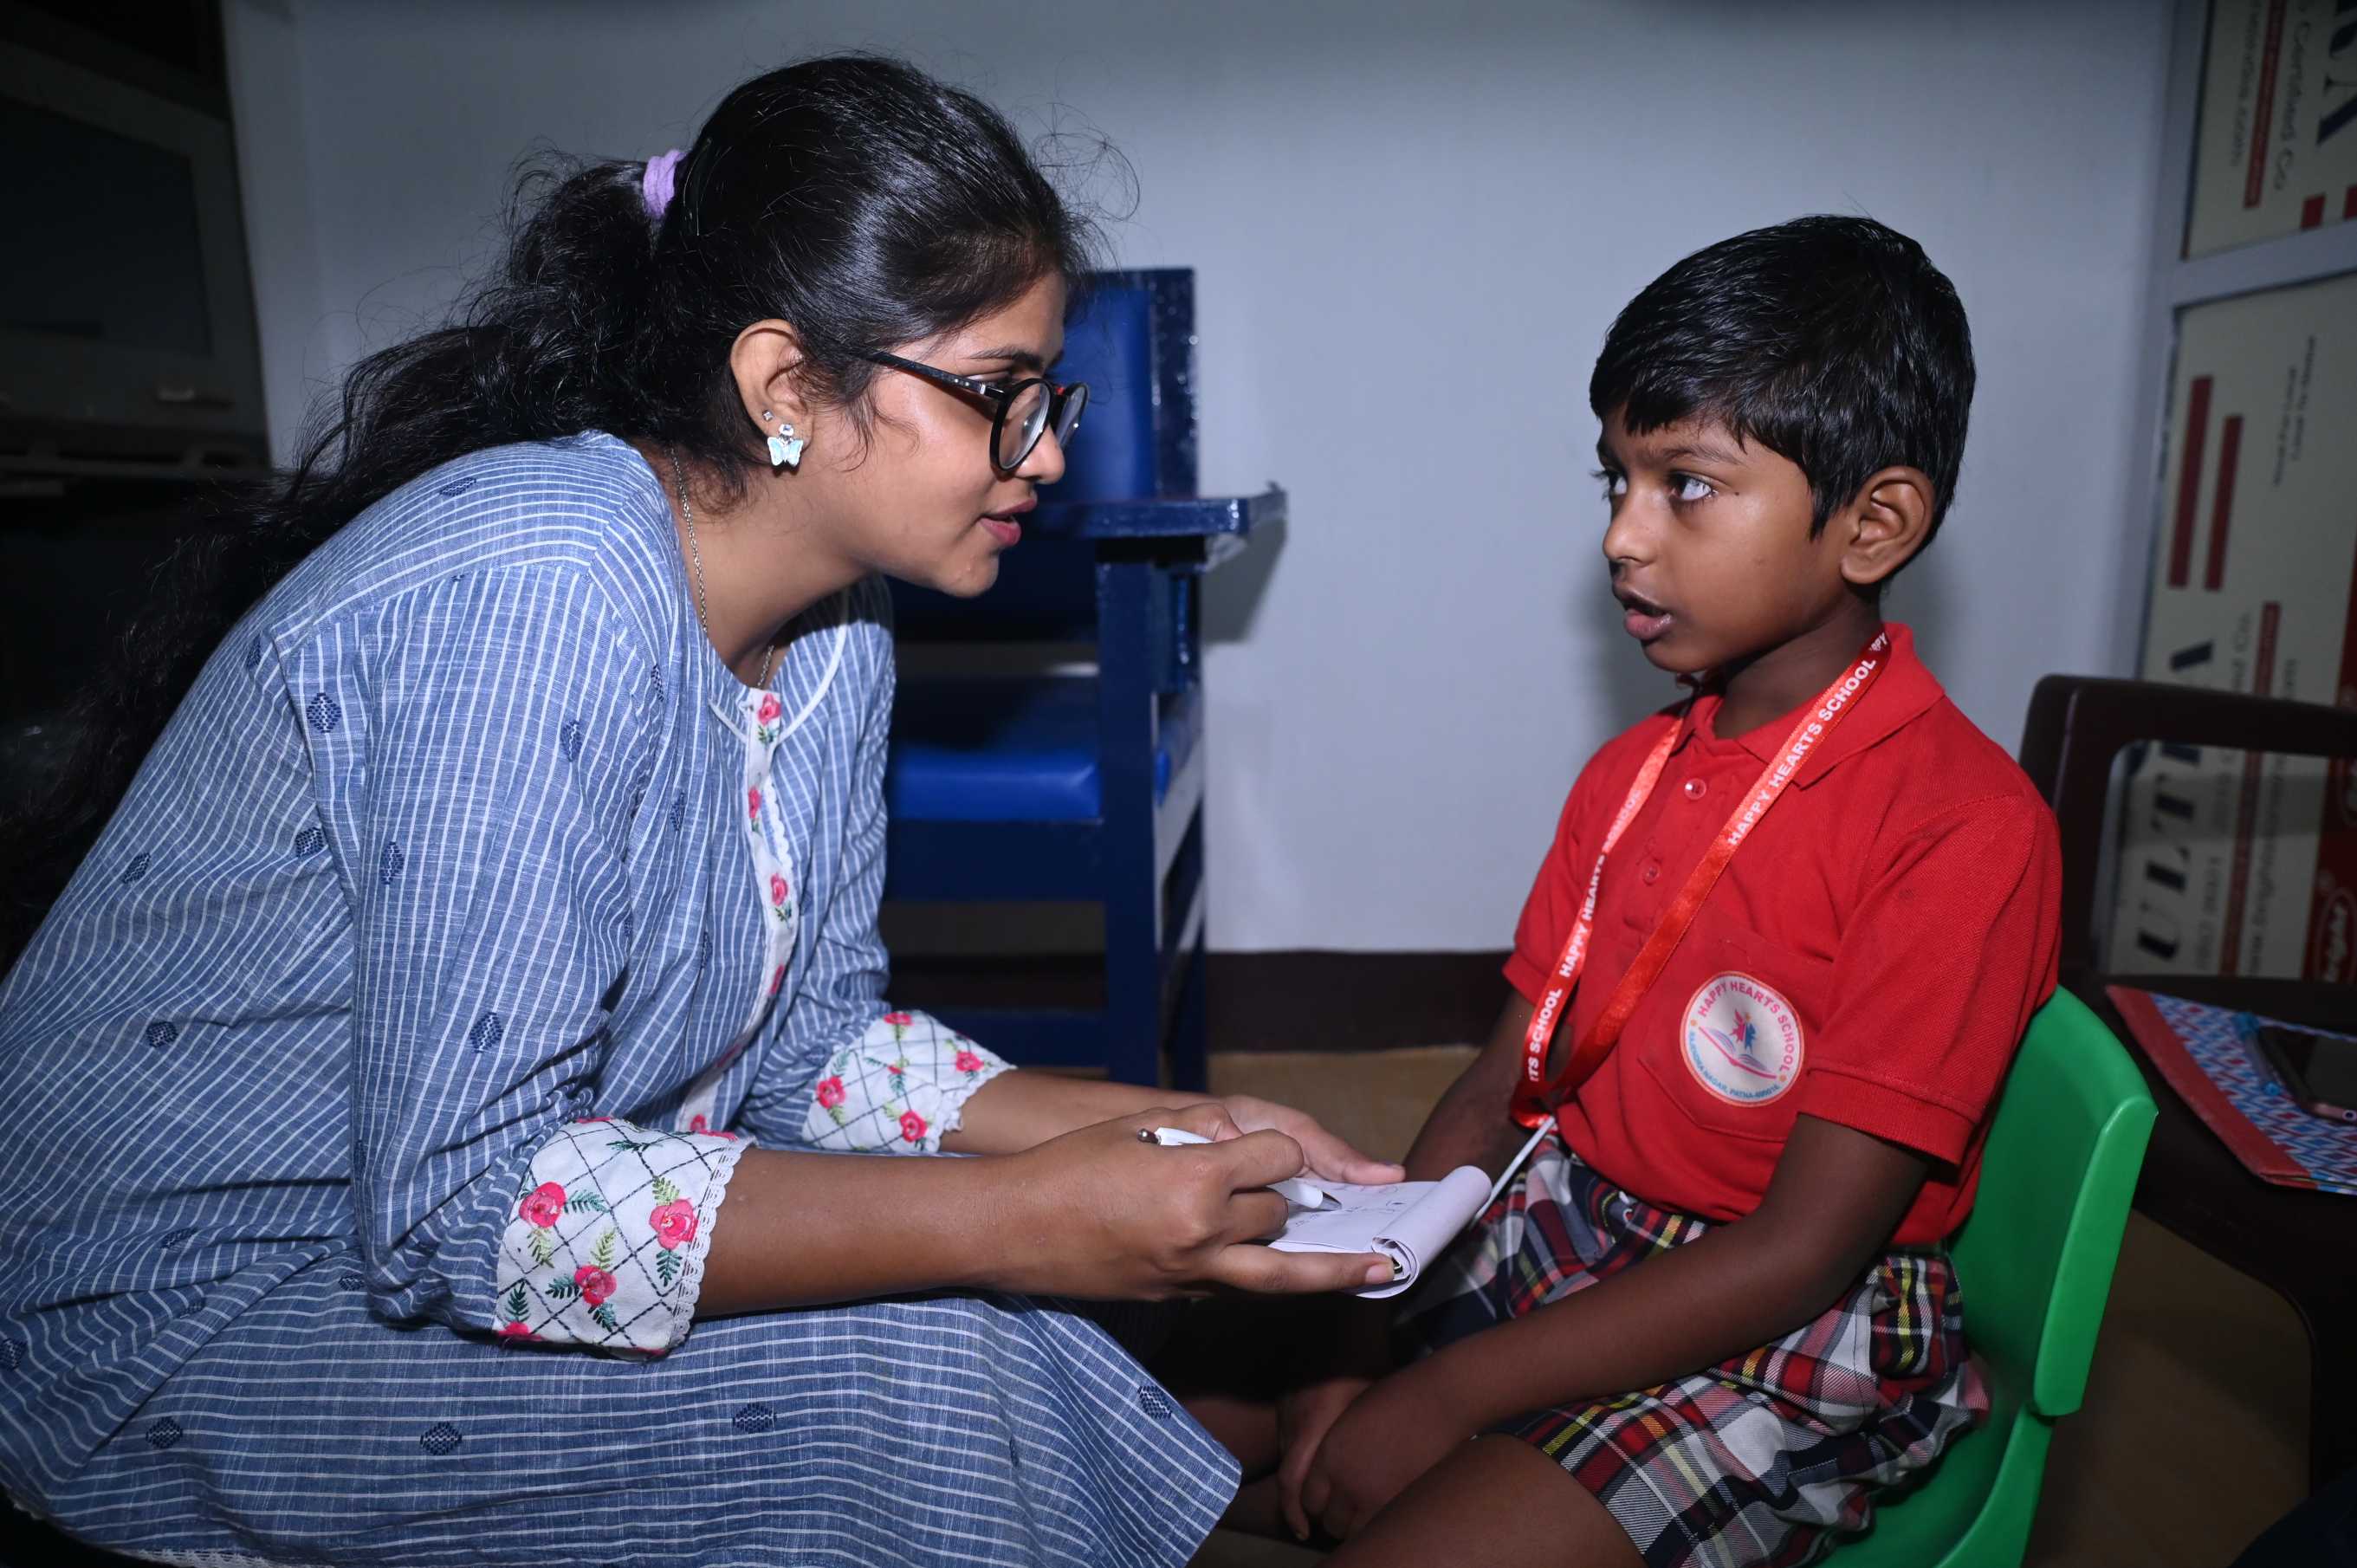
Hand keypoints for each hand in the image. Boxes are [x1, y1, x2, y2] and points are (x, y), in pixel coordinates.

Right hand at [986, 1103, 1395, 1300]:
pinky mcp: (1176, 1297)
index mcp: (1196, 1180)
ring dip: (1313, 1259)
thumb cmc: (1071, 1165)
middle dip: (1282, 1197)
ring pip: (1278, 1271)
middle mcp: (1203, 1232)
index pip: (1278, 1160)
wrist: (1016, 1226)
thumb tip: (1248, 1139)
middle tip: (1288, 1189)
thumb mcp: (1139, 1125)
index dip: (1278, 1151)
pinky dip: (1272, 1282)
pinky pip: (1241, 1291)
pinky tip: (1300, 1279)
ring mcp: (1191, 1273)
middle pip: (1279, 1214)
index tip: (1271, 1150)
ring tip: (1370, 1266)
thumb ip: (1202, 1127)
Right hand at [1275, 1373, 1372, 1539]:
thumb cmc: (1366, 1360)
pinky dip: (1298, 1456)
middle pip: (1286, 1476)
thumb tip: (1380, 1480)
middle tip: (1305, 1527)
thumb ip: (1368, 1441)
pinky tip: (1314, 1461)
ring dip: (1297, 1481)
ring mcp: (1286, 1410)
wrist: (1341, 1319)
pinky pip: (1287, 1437)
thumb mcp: (1373, 1403)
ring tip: (1315, 1499)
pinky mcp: (1284, 1400)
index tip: (1309, 1530)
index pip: (1295, 1481)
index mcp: (1315, 1425)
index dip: (1298, 1511)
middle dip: (1292, 1508)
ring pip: (1286, 1457)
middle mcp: (1294, 1422)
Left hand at [1298, 1362, 1472, 1539]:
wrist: (1438, 1401)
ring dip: (1360, 1527)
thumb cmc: (1399, 1399)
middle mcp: (1346, 1480)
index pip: (1310, 1499)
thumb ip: (1338, 1451)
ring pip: (1355, 1533)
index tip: (1333, 1501)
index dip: (1321, 1503)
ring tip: (1372, 1511)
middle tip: (1355, 1509)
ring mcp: (1374, 1496)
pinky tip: (1391, 1510)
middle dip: (1340, 1518)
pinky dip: (1382, 1526)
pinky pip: (1382, 1529)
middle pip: (1331, 1521)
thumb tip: (1335, 1477)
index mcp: (1330, 1455)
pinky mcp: (1401, 1504)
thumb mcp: (1353, 1417)